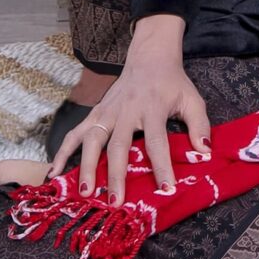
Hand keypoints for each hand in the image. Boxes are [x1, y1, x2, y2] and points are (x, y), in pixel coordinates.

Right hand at [52, 17, 209, 202]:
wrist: (150, 56)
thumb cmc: (172, 83)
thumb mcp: (192, 99)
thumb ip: (200, 125)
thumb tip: (204, 153)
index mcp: (152, 108)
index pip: (157, 141)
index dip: (162, 166)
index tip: (166, 189)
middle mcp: (126, 110)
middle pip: (119, 145)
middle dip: (116, 175)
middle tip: (115, 202)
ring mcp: (107, 111)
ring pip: (92, 140)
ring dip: (87, 167)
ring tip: (85, 193)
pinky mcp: (95, 113)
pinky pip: (75, 134)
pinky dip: (62, 153)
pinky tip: (54, 174)